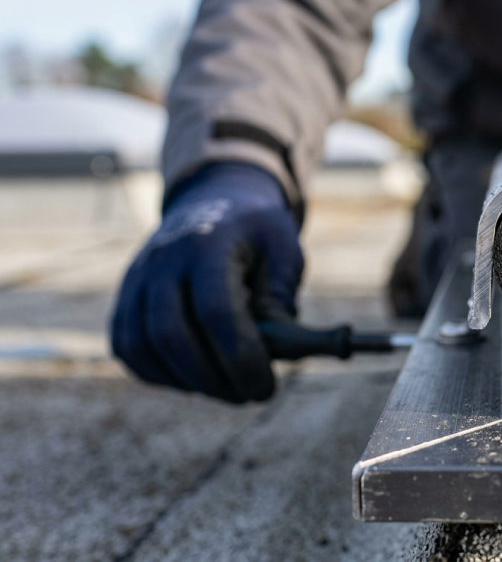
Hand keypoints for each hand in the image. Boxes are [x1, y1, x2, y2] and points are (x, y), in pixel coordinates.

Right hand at [111, 162, 303, 402]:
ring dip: (188, 382)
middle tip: (252, 394)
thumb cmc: (257, 234)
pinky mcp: (123, 300)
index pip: (215, 309)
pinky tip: (197, 379)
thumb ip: (281, 299)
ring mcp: (135, 280)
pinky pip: (128, 349)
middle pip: (170, 334)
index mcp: (208, 244)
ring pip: (143, 347)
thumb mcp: (284, 250)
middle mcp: (162, 260)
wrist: (211, 201)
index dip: (240, 357)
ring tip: (229, 388)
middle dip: (214, 379)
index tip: (267, 387)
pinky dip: (162, 375)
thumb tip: (272, 352)